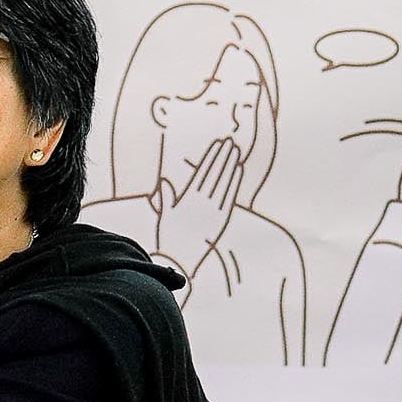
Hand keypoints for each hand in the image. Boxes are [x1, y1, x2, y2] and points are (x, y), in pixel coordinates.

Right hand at [151, 134, 245, 271]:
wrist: (179, 260)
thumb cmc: (170, 238)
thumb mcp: (165, 216)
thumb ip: (166, 198)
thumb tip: (163, 182)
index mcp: (187, 198)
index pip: (202, 172)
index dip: (210, 157)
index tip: (217, 145)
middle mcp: (201, 202)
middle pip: (215, 174)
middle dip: (222, 156)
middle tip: (230, 142)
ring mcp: (213, 210)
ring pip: (224, 183)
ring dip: (230, 166)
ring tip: (236, 152)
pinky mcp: (221, 219)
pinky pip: (230, 198)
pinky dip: (234, 183)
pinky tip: (238, 171)